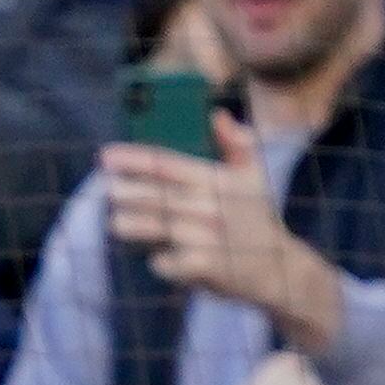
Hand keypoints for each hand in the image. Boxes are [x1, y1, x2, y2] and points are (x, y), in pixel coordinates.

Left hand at [100, 116, 343, 349]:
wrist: (279, 269)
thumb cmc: (257, 219)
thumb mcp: (254, 177)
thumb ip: (237, 144)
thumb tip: (217, 114)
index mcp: (219, 182)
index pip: (168, 166)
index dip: (134, 159)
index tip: (105, 156)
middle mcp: (211, 207)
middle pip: (156, 196)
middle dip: (126, 191)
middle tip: (105, 188)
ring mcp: (207, 238)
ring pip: (156, 228)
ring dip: (130, 225)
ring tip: (114, 222)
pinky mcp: (204, 267)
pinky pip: (168, 262)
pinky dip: (159, 261)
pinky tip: (157, 257)